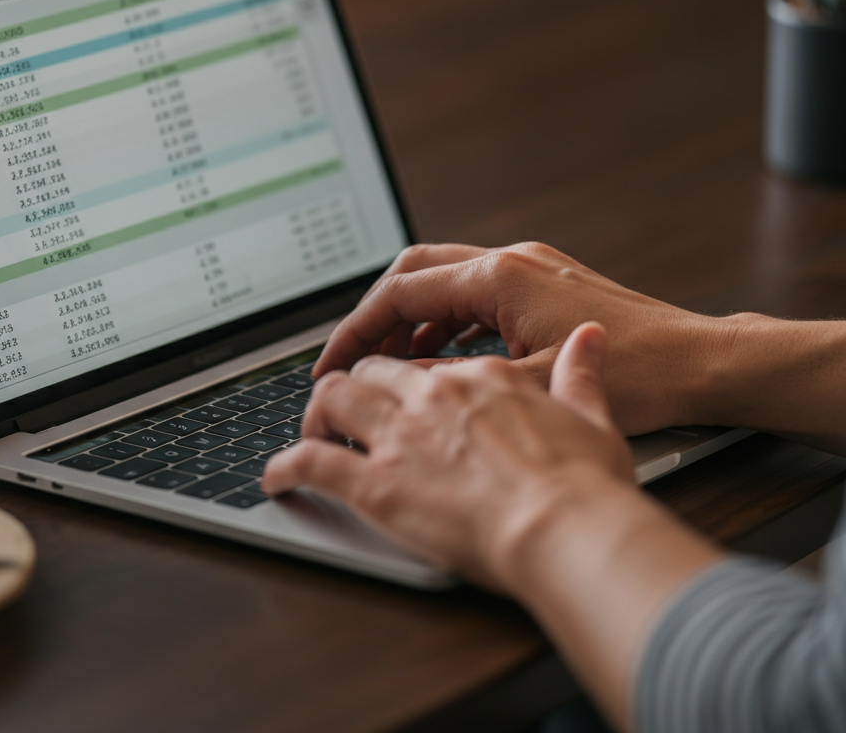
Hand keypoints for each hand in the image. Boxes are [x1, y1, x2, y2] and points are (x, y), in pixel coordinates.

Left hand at [266, 323, 723, 730]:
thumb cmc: (584, 486)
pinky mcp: (377, 484)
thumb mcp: (593, 416)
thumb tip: (588, 339)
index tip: (399, 395)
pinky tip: (276, 478)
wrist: (566, 530)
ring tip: (311, 432)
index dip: (403, 379)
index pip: (422, 363)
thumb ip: (580, 374)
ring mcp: (400, 436)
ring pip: (333, 401)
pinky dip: (286, 468)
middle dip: (353, 387)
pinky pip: (312, 462)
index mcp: (480, 379)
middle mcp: (433, 397)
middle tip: (346, 410)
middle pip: (369, 373)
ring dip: (316, 415)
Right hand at [314, 242, 724, 434]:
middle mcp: (511, 261)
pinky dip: (446, 322)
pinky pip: (474, 294)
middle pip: (415, 271)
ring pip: (444, 280)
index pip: (402, 291)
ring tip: (389, 367)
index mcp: (500, 276)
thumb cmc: (638, 375)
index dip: (357, 329)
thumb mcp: (531, 386)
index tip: (332, 362)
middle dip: (376, 314)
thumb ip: (459, 381)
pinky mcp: (544, 285)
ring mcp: (530, 269)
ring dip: (411, 319)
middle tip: (351, 358)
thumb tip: (404, 387)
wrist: (701, 364)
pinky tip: (442, 359)